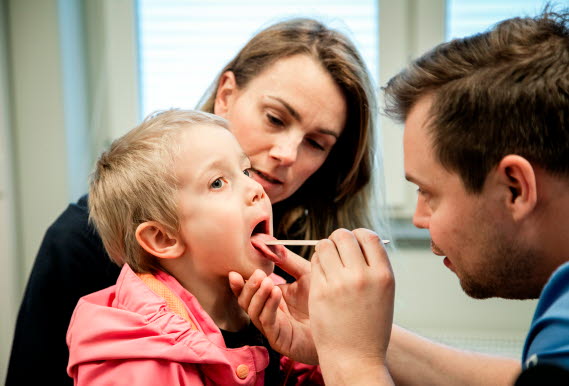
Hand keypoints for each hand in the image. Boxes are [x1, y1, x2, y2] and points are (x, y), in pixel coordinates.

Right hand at [228, 247, 317, 363]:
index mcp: (271, 297)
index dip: (239, 282)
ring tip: (267, 281)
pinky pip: (267, 322)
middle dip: (248, 287)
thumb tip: (270, 243)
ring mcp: (272, 327)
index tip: (235, 271)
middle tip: (258, 274)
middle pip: (245, 301)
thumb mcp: (305, 274)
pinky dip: (268, 306)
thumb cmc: (324, 300)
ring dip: (257, 295)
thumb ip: (288, 260)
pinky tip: (276, 293)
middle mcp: (268, 312)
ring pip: (253, 312)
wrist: (340, 325)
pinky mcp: (279, 338)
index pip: (247, 290)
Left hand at [309, 228, 394, 383]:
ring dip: (324, 250)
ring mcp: (340, 283)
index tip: (353, 245)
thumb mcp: (383, 293)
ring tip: (328, 264)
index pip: (368, 236)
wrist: (356, 357)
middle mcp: (363, 276)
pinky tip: (322, 277)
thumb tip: (358, 239)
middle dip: (338, 240)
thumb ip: (373, 266)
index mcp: (384, 275)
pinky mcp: (320, 291)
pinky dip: (317, 265)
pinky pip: (315, 263)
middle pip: (344, 236)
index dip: (357, 236)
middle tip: (336, 252)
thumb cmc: (370, 325)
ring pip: (324, 245)